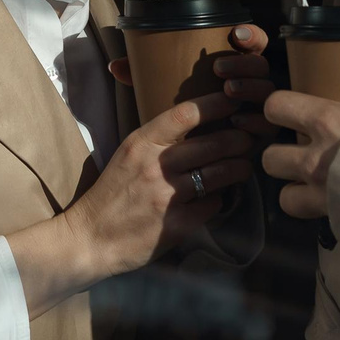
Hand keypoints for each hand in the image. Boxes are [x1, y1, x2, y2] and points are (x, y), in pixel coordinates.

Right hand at [6, 89, 254, 310]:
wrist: (90, 238)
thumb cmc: (111, 194)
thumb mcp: (127, 155)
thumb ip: (158, 140)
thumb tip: (198, 125)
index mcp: (141, 143)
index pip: (186, 114)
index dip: (216, 104)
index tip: (234, 100)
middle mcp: (155, 166)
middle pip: (213, 143)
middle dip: (239, 139)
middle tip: (249, 138)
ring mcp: (167, 197)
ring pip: (220, 174)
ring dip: (238, 168)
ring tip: (243, 166)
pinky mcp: (176, 225)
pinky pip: (212, 205)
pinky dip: (219, 200)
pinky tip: (217, 198)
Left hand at [106, 23, 277, 143]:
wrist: (186, 162)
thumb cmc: (175, 121)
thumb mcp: (161, 93)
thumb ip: (142, 77)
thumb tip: (115, 66)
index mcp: (232, 66)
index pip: (252, 41)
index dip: (250, 35)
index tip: (235, 34)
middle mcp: (250, 84)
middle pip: (261, 66)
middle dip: (245, 65)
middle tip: (221, 70)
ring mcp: (259, 109)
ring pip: (268, 94)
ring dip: (251, 89)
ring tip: (230, 91)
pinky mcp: (262, 135)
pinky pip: (269, 126)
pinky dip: (256, 121)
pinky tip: (239, 121)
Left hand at [261, 13, 339, 219]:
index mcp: (330, 121)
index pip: (276, 106)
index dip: (280, 109)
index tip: (292, 112)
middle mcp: (316, 159)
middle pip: (269, 157)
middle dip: (283, 156)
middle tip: (305, 152)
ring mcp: (322, 195)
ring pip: (283, 195)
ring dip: (295, 190)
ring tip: (316, 184)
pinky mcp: (334, 224)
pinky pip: (309, 219)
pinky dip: (317, 214)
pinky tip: (337, 207)